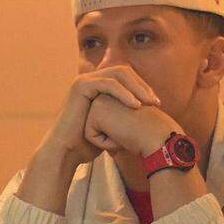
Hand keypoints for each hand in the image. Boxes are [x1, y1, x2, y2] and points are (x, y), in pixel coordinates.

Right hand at [39, 66, 160, 166]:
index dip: (142, 87)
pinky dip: (124, 93)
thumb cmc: (86, 144)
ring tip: (149, 103)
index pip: (126, 76)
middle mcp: (90, 79)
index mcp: (97, 85)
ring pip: (118, 74)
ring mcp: (84, 80)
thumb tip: (144, 118)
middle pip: (124, 71)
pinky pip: (108, 83)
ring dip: (137, 87)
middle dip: (142, 85)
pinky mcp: (81, 85)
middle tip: (156, 102)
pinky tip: (136, 105)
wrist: (66, 152)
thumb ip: (123, 118)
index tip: (156, 104)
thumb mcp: (110, 128)